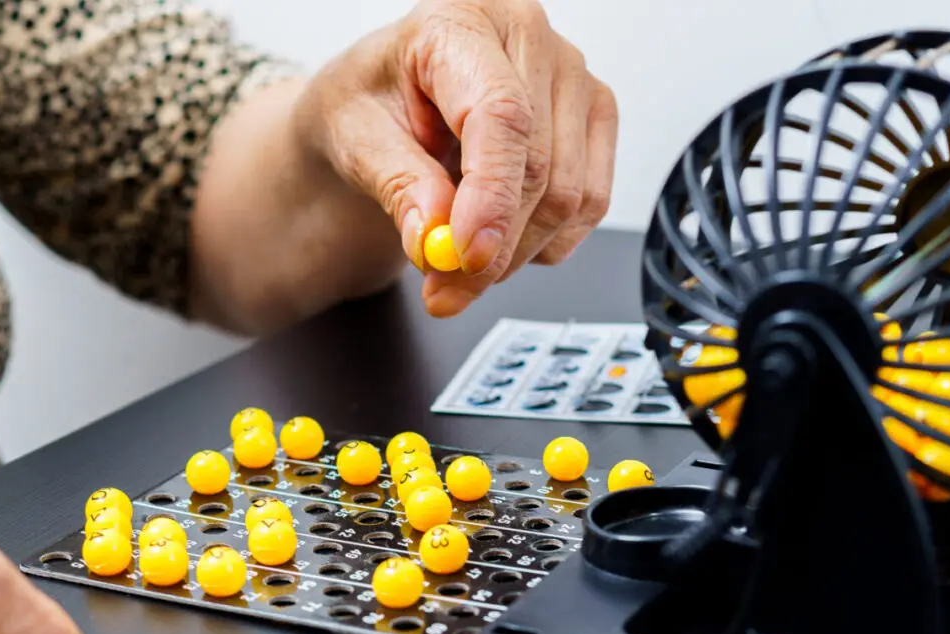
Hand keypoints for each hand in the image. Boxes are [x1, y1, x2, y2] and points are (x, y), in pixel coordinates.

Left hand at [296, 0, 617, 317]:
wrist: (387, 102)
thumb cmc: (371, 103)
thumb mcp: (356, 138)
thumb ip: (396, 183)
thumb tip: (434, 236)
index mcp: (461, 21)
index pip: (501, 114)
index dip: (490, 195)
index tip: (466, 256)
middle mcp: (529, 37)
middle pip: (539, 167)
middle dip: (492, 249)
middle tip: (444, 290)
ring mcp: (572, 76)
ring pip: (569, 196)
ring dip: (515, 254)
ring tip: (461, 267)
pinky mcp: (593, 118)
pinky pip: (589, 204)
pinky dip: (544, 243)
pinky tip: (500, 238)